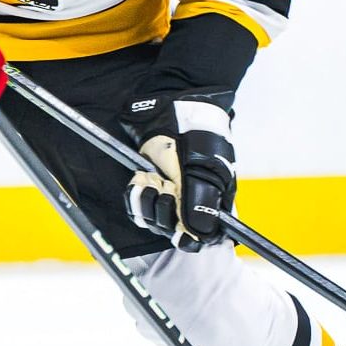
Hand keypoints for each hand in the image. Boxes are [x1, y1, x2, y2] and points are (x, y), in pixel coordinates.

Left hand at [120, 94, 235, 250]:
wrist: (172, 108)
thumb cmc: (196, 135)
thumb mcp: (203, 166)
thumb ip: (201, 201)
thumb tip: (198, 235)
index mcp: (210, 202)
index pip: (200, 238)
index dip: (187, 237)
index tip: (179, 228)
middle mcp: (188, 204)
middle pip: (173, 232)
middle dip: (164, 214)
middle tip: (164, 191)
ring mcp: (167, 196)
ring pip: (152, 221)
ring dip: (147, 204)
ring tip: (151, 182)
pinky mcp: (147, 186)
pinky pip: (136, 207)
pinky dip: (135, 197)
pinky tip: (140, 180)